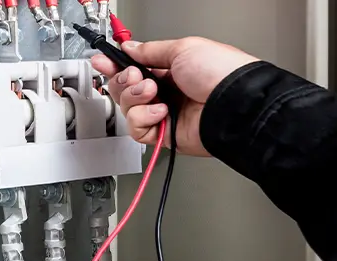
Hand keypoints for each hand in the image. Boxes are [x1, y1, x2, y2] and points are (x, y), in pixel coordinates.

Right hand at [91, 37, 259, 156]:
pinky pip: (138, 130)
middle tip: (134, 76)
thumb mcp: (183, 48)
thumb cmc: (221, 73)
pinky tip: (161, 112)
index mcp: (171, 70)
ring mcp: (165, 114)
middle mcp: (167, 92)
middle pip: (125, 90)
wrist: (235, 104)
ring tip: (152, 92)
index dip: (115, 65)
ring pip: (128, 110)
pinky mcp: (165, 136)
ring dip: (134, 98)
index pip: (134, 68)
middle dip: (123, 81)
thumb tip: (131, 48)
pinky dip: (143, 119)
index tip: (102, 61)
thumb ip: (151, 51)